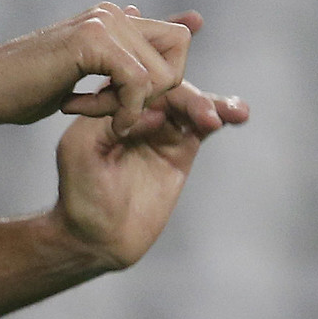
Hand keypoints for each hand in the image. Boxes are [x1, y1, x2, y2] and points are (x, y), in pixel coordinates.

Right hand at [0, 3, 207, 137]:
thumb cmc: (29, 87)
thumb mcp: (88, 75)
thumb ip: (129, 57)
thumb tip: (187, 26)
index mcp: (116, 18)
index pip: (179, 41)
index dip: (168, 81)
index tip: (129, 105)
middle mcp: (113, 13)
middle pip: (178, 57)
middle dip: (151, 96)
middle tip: (108, 109)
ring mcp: (103, 22)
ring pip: (159, 75)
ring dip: (127, 105)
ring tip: (86, 107)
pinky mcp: (92, 40)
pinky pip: (137, 83)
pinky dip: (120, 108)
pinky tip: (78, 110)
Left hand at [49, 77, 248, 271]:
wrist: (97, 238)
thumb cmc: (80, 194)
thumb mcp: (82, 150)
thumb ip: (110, 122)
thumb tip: (155, 110)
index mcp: (109, 102)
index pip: (139, 81)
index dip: (160, 82)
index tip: (172, 98)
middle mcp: (137, 110)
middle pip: (171, 91)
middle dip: (193, 99)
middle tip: (209, 115)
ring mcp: (160, 129)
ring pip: (191, 106)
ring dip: (213, 104)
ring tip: (234, 111)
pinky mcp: (179, 150)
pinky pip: (202, 127)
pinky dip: (221, 115)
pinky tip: (237, 112)